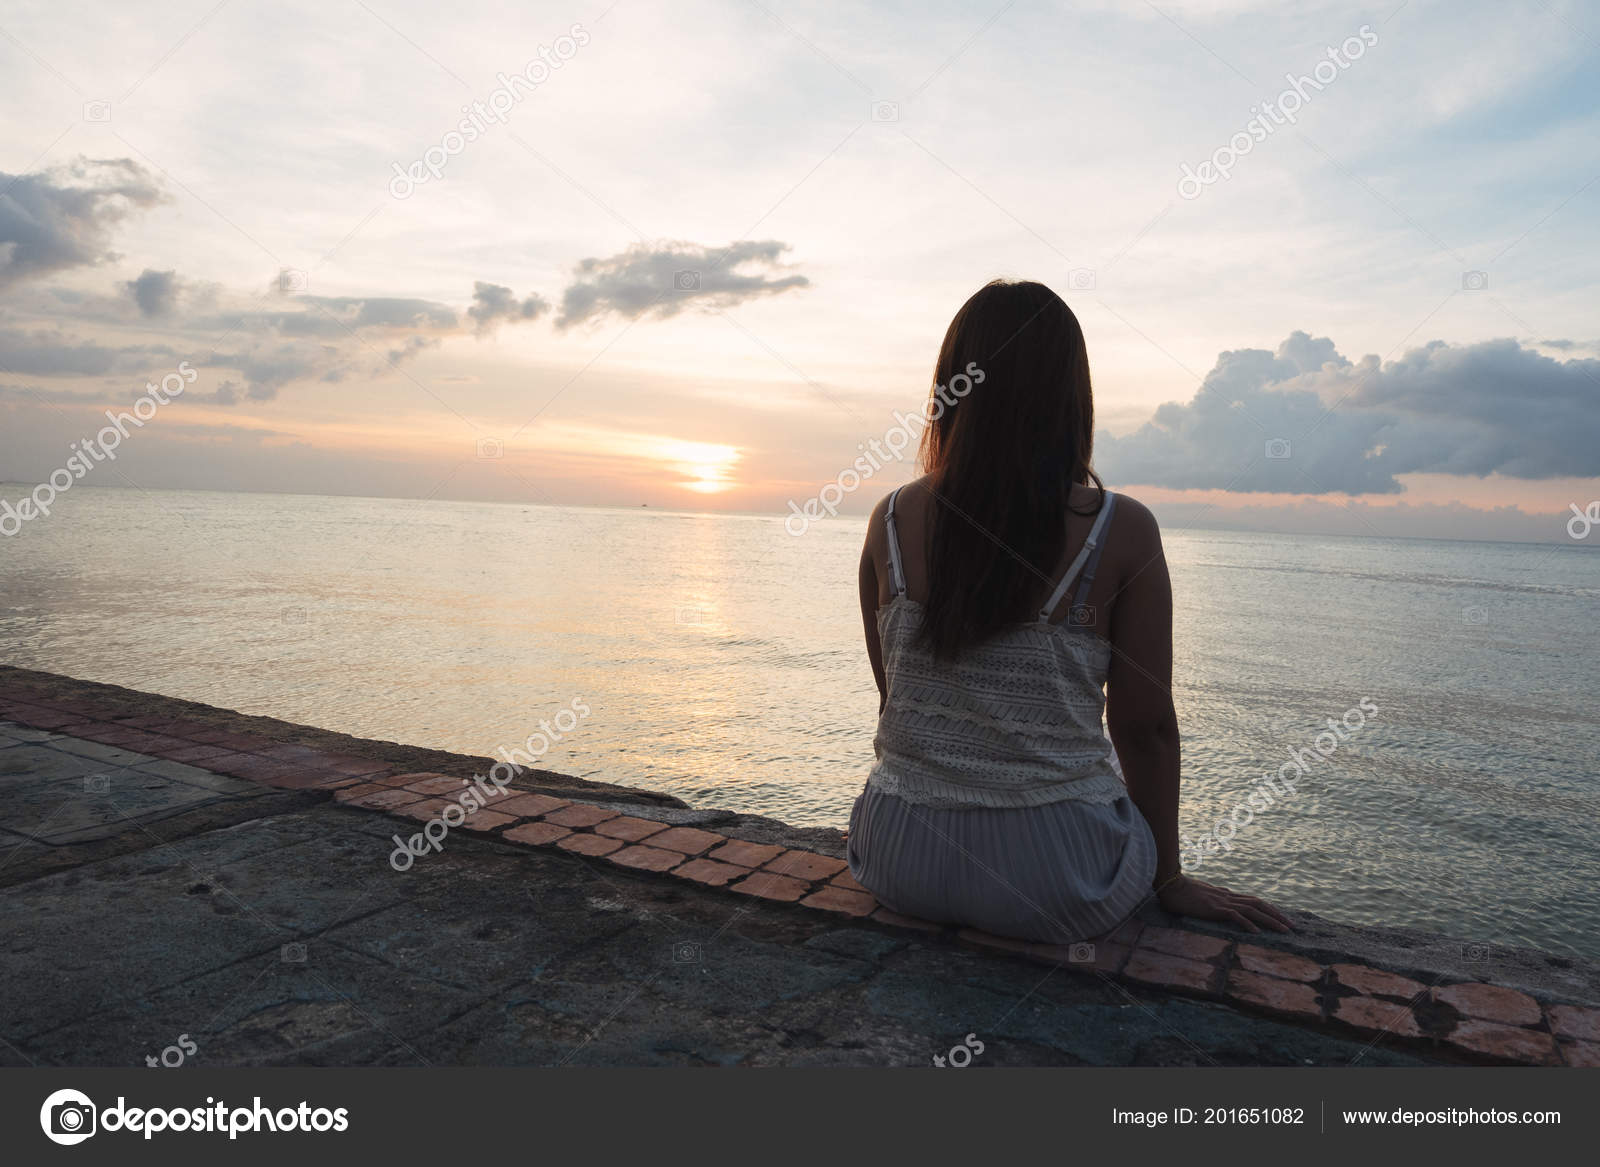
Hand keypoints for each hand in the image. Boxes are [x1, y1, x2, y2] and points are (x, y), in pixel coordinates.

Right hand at [1157, 874, 1292, 932]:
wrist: (1171, 886)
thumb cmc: (1183, 891)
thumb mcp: (1204, 895)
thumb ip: (1216, 898)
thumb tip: (1224, 901)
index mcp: (1227, 895)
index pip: (1254, 901)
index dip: (1269, 909)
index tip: (1282, 918)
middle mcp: (1228, 897)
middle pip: (1259, 904)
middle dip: (1277, 915)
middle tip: (1292, 927)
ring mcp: (1222, 902)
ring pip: (1252, 910)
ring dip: (1270, 920)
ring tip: (1284, 930)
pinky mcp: (1215, 908)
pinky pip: (1235, 916)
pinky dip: (1247, 923)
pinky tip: (1257, 932)